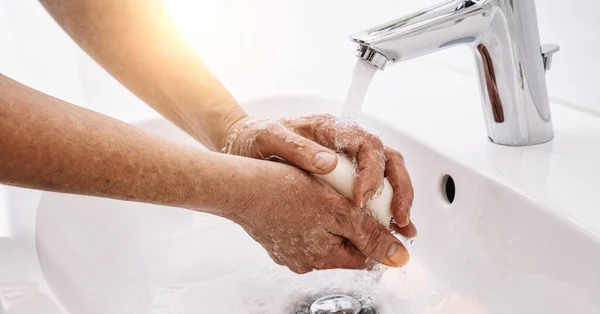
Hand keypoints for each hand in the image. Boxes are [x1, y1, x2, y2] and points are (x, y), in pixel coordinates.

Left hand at [222, 114, 415, 232]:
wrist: (246, 143)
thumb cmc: (258, 137)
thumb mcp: (270, 138)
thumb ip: (297, 148)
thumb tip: (328, 163)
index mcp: (333, 129)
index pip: (367, 146)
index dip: (372, 173)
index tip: (361, 200)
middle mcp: (347, 142)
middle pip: (389, 159)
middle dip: (400, 190)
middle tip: (398, 219)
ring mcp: (349, 159)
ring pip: (388, 174)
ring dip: (398, 201)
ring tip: (402, 228)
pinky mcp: (346, 175)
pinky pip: (374, 188)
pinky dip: (384, 208)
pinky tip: (387, 228)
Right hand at [228, 160, 409, 273]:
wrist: (238, 186)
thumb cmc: (283, 191)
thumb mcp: (337, 209)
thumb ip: (370, 235)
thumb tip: (399, 258)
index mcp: (325, 257)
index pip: (367, 255)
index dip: (377, 232)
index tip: (377, 211)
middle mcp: (307, 262)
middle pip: (346, 247)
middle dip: (352, 223)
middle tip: (348, 196)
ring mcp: (289, 253)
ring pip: (324, 237)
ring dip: (331, 219)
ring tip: (325, 193)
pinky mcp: (277, 241)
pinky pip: (304, 232)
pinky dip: (310, 218)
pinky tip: (304, 199)